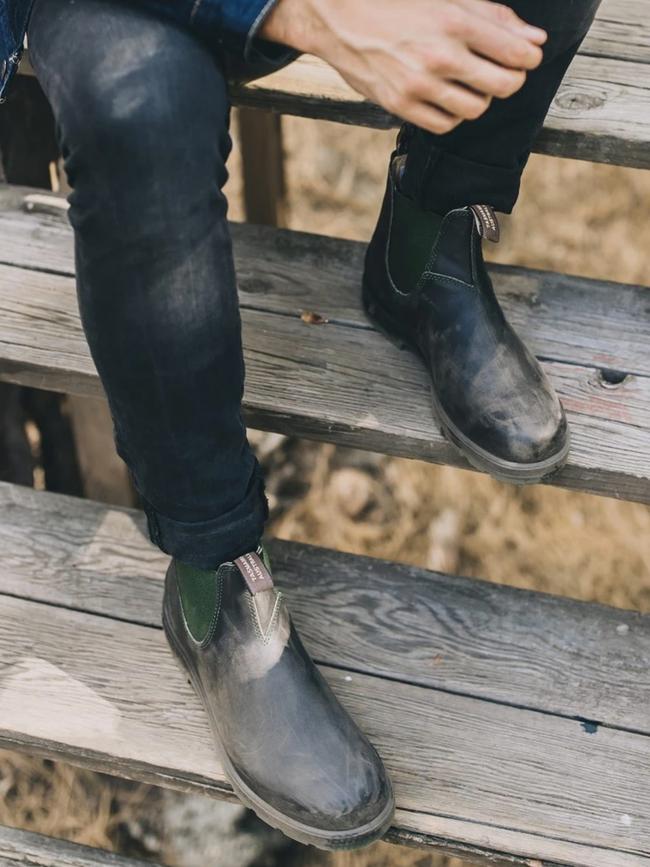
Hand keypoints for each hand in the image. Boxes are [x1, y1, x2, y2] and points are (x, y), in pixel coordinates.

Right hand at [260, 0, 546, 133]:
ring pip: (476, 109)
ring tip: (469, 84)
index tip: (525, 58)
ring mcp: (419, 85)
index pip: (516, 53)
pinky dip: (454, 116)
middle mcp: (439, 55)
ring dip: (480, 99)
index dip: (529, 59)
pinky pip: (446, 125)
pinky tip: (447, 98)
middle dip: (511, 81)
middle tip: (503, 74)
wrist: (340, 19)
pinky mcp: (401, 106)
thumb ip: (494, 18)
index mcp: (455, 21)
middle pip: (503, 86)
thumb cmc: (397, 5)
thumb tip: (535, 41)